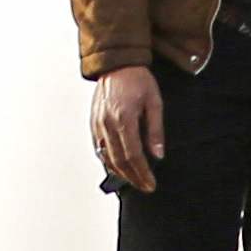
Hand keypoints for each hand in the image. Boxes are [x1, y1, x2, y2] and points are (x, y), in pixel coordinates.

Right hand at [87, 66, 169, 190]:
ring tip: (134, 180)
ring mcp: (97, 123)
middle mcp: (106, 123)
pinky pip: (98, 147)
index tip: (151, 184)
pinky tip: (118, 167)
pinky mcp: (93, 122)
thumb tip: (158, 155)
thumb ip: (156, 131)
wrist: (117, 63)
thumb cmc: (139, 80)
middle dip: (132, 177)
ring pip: (105, 156)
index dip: (142, 173)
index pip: (132, 155)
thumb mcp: (155, 103)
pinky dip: (108, 160)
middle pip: (118, 160)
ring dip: (120, 172)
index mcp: (123, 119)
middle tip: (145, 187)